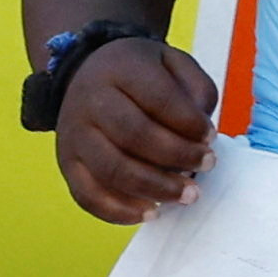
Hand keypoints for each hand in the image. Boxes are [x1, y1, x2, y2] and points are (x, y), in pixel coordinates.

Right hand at [50, 36, 221, 222]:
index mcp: (120, 69)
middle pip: (133, 135)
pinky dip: (120, 211)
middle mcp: (91, 100)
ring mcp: (74, 133)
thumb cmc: (140, 76)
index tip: (210, 138)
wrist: (87, 75)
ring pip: (112, 169)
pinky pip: (87, 195)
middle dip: (178, 156)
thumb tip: (201, 133)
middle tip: (207, 165)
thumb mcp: (173, 64)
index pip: (158, 98)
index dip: (189, 122)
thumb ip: (196, 90)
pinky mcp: (67, 162)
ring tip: (187, 195)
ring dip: (155, 188)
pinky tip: (151, 212)